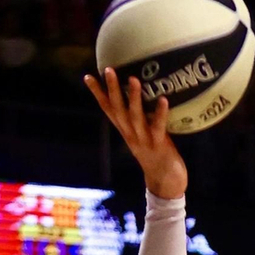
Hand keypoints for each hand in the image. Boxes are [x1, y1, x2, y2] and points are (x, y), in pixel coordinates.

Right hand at [82, 66, 187, 199]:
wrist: (165, 185)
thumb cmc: (157, 156)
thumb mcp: (144, 135)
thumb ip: (141, 119)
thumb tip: (144, 96)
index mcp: (126, 131)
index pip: (108, 110)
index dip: (98, 94)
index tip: (88, 76)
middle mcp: (131, 135)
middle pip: (118, 110)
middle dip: (112, 90)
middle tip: (108, 70)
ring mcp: (143, 141)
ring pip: (135, 117)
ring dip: (133, 98)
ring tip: (133, 79)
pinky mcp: (159, 146)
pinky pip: (158, 127)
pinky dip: (160, 113)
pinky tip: (163, 99)